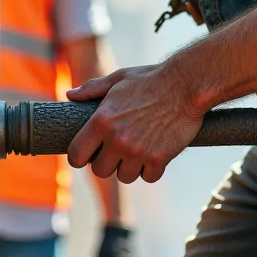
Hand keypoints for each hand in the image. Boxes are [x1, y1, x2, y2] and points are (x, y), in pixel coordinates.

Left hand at [66, 63, 205, 182]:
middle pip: (100, 171)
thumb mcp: (118, 79)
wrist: (186, 85)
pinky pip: (148, 177)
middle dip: (106, 163)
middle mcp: (117, 140)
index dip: (80, 156)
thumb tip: (70, 95)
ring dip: (129, 167)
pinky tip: (155, 154)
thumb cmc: (151, 79)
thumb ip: (92, 88)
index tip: (87, 154)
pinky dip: (151, 169)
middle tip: (116, 151)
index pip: (76, 155)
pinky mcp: (159, 159)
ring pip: (124, 177)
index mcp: (101, 121)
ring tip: (137, 151)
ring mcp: (138, 152)